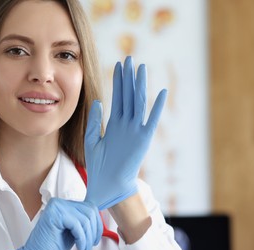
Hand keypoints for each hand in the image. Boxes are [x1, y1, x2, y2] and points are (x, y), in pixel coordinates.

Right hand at [9, 198, 101, 249]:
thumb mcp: (73, 230)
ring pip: (85, 219)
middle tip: (89, 246)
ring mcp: (56, 206)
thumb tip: (98, 217)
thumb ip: (82, 221)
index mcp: (63, 204)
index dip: (97, 224)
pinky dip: (82, 239)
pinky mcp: (55, 214)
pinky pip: (77, 225)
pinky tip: (79, 248)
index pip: (89, 207)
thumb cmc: (53, 246)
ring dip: (88, 239)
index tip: (94, 239)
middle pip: (90, 211)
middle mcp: (59, 202)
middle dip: (94, 232)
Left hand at [84, 56, 166, 209]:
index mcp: (115, 123)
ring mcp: (135, 131)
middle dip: (129, 77)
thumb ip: (95, 120)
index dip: (119, 81)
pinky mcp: (143, 140)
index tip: (119, 65)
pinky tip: (161, 92)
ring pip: (138, 103)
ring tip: (141, 68)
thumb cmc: (98, 165)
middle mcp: (126, 124)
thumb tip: (98, 101)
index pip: (118, 97)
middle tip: (129, 58)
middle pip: (128, 96)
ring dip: (140, 86)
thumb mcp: (92, 139)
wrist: (106, 186)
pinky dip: (157, 108)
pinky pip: (151, 121)